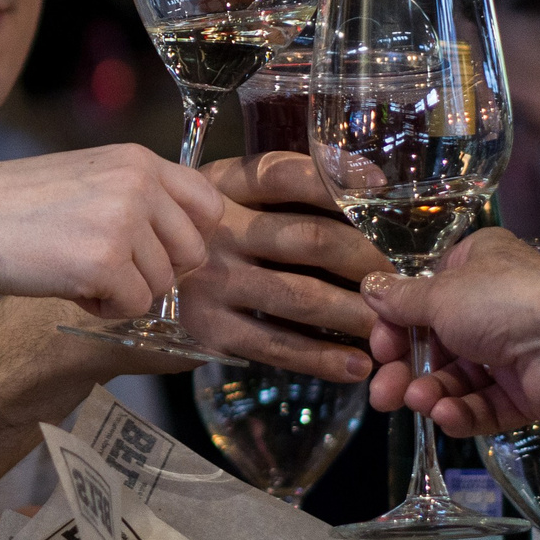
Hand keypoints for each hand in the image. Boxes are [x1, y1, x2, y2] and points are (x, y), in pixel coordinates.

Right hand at [0, 145, 224, 317]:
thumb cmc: (10, 207)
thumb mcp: (85, 178)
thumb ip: (135, 197)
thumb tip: (182, 242)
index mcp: (136, 159)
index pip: (208, 204)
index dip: (187, 238)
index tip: (155, 252)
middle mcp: (138, 184)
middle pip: (193, 252)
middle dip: (157, 272)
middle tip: (110, 271)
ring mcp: (124, 221)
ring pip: (163, 284)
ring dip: (124, 291)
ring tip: (77, 274)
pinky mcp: (104, 262)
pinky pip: (135, 306)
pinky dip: (104, 309)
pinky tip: (68, 288)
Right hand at [174, 152, 386, 380]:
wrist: (131, 284)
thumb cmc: (206, 235)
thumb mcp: (228, 196)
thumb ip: (283, 186)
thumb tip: (369, 182)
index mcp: (223, 186)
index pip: (288, 174)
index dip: (340, 182)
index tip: (383, 192)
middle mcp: (217, 231)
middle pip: (311, 239)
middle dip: (371, 261)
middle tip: (407, 278)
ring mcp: (211, 282)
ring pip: (302, 296)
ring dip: (357, 314)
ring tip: (394, 328)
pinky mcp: (210, 329)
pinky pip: (276, 346)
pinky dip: (321, 358)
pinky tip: (356, 365)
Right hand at [358, 229, 539, 435]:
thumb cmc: (501, 302)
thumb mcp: (439, 294)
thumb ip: (399, 300)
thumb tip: (367, 287)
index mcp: (477, 267)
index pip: (424, 298)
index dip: (396, 327)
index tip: (379, 349)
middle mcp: (494, 306)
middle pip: (436, 345)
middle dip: (407, 372)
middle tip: (382, 395)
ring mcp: (513, 351)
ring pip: (458, 379)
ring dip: (433, 393)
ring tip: (419, 404)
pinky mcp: (527, 392)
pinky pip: (486, 404)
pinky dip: (463, 412)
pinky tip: (446, 416)